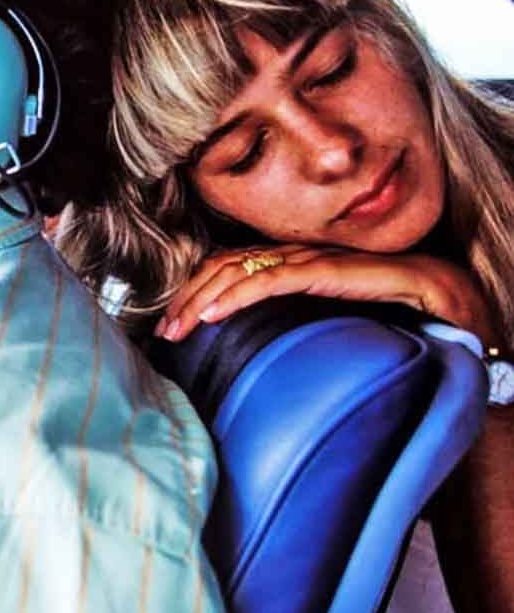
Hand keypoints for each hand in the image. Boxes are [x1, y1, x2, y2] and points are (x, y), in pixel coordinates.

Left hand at [155, 244, 499, 345]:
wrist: (447, 299)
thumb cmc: (389, 313)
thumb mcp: (324, 322)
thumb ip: (292, 326)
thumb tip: (257, 356)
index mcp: (290, 264)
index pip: (227, 269)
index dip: (194, 292)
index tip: (172, 325)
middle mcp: (294, 256)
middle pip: (223, 267)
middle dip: (187, 298)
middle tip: (164, 330)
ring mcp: (311, 259)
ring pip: (239, 271)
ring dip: (201, 299)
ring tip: (177, 327)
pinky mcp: (330, 270)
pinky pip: (274, 279)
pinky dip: (237, 295)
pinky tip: (213, 314)